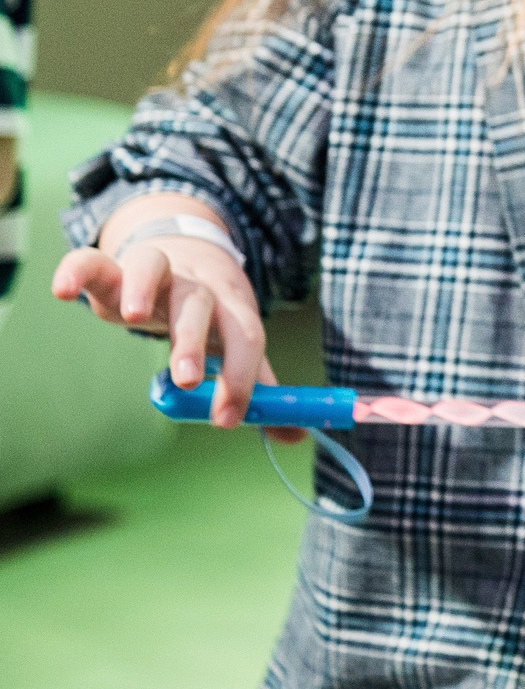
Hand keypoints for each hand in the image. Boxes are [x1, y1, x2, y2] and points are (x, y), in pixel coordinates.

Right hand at [54, 238, 285, 432]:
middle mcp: (195, 286)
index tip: (227, 419)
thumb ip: (260, 386)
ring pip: (154, 269)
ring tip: (134, 316)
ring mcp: (156, 272)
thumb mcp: (236, 343)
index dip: (241, 377)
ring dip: (145, 289)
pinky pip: (93, 262)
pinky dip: (78, 270)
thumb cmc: (211, 312)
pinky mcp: (113, 267)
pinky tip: (63, 292)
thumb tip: (297, 437)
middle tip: (188, 379)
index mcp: (232, 308)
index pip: (246, 337)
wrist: (189, 252)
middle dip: (193, 341)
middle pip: (199, 306)